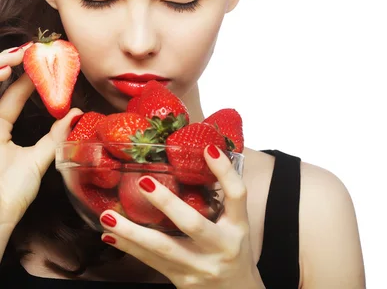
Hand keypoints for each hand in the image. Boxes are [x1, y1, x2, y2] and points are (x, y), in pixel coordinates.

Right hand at [0, 43, 81, 227]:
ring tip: (22, 53)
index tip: (45, 62)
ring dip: (1, 66)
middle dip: (11, 64)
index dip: (26, 80)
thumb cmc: (10, 195)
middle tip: (34, 49)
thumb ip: (54, 137)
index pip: (12, 98)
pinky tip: (5, 70)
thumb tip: (75, 114)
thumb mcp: (38, 160)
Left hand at [99, 145, 264, 288]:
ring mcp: (199, 266)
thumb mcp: (237, 225)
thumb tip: (203, 158)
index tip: (208, 149)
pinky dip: (129, 248)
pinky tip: (111, 236)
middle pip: (193, 224)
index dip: (224, 172)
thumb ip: (223, 200)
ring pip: (163, 249)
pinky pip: (152, 262)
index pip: (237, 195)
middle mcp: (221, 246)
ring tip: (109, 217)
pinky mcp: (182, 280)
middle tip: (144, 183)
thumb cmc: (235, 251)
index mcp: (238, 227)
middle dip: (167, 204)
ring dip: (133, 232)